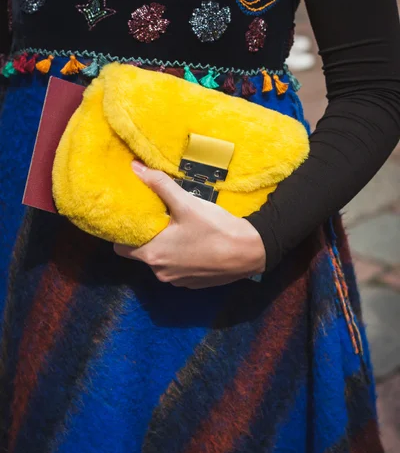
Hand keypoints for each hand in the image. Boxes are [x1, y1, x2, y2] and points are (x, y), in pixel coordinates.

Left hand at [113, 161, 265, 288]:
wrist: (249, 252)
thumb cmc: (215, 228)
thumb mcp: (186, 203)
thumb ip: (159, 185)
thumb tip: (135, 167)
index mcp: (152, 254)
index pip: (120, 247)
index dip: (123, 233)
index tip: (131, 219)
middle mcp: (159, 272)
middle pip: (140, 255)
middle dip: (144, 239)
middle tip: (154, 219)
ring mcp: (176, 281)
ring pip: (159, 262)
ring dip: (163, 249)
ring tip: (175, 229)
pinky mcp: (191, 284)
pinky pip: (176, 270)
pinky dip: (179, 258)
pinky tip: (192, 244)